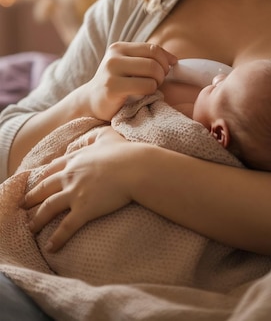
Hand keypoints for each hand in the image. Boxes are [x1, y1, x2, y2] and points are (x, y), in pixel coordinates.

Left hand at [24, 126, 138, 250]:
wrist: (135, 168)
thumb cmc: (124, 152)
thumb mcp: (107, 137)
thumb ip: (95, 137)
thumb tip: (89, 138)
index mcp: (76, 159)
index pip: (53, 168)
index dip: (42, 176)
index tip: (35, 182)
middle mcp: (70, 175)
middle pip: (44, 188)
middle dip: (32, 197)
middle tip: (23, 205)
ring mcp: (75, 193)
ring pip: (48, 208)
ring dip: (37, 219)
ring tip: (30, 228)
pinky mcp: (84, 209)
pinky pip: (66, 227)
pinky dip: (57, 238)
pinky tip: (50, 247)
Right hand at [84, 42, 176, 120]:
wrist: (91, 102)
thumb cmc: (117, 84)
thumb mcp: (128, 66)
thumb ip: (147, 59)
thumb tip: (174, 60)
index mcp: (119, 48)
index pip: (152, 48)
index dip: (166, 59)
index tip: (168, 70)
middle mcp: (114, 57)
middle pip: (154, 60)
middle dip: (162, 73)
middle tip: (158, 82)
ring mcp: (111, 72)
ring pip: (152, 71)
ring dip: (157, 83)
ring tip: (150, 88)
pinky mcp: (112, 88)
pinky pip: (146, 86)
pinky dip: (151, 92)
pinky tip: (142, 96)